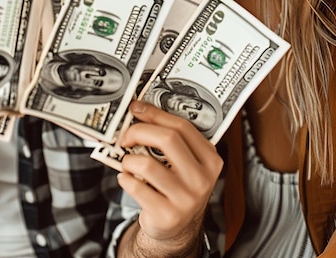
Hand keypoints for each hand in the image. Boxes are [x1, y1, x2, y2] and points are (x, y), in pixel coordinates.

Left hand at [117, 100, 222, 255]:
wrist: (177, 228)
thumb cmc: (177, 186)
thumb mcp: (185, 163)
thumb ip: (171, 140)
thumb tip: (140, 111)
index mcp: (209, 159)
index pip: (182, 127)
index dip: (155, 114)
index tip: (136, 108)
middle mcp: (202, 179)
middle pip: (167, 139)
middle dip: (139, 131)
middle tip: (125, 136)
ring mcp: (186, 199)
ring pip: (147, 164)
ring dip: (129, 160)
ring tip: (127, 162)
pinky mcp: (168, 215)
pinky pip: (136, 187)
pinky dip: (125, 178)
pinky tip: (127, 178)